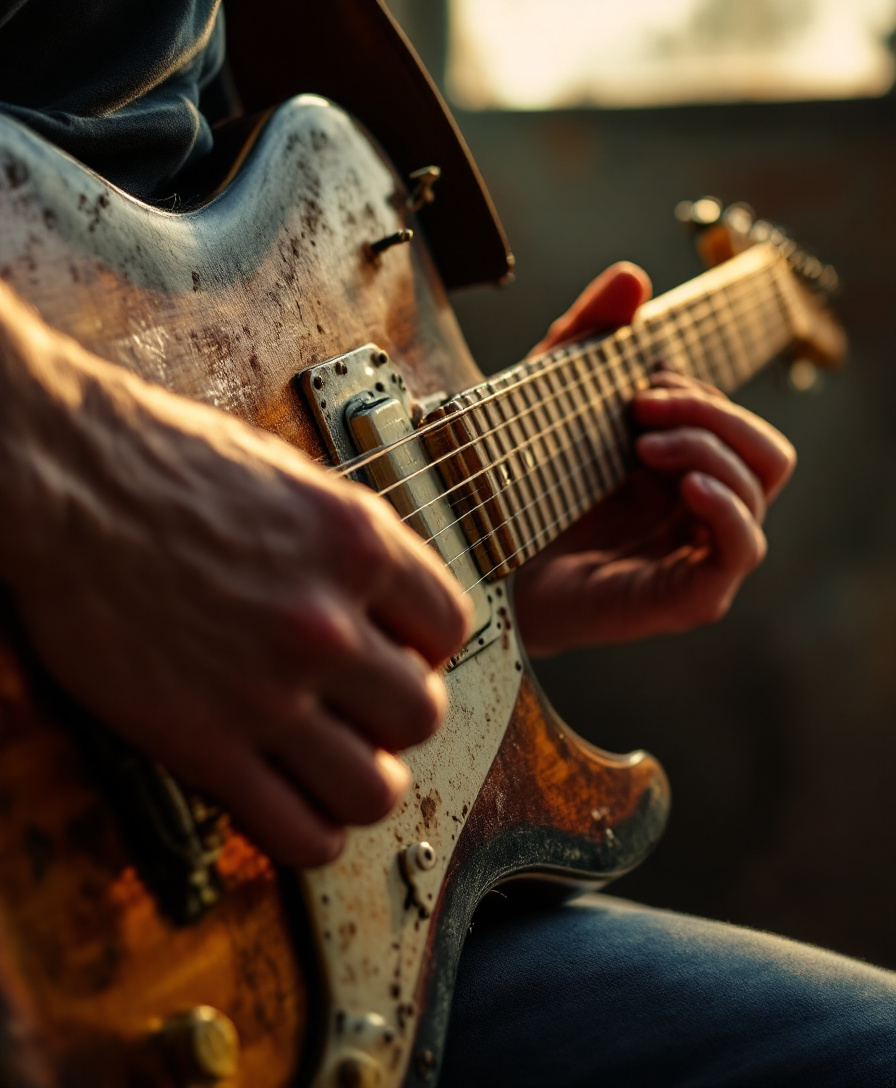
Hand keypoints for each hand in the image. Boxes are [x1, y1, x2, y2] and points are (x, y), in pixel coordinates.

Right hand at [0, 282, 471, 865]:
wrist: (65, 476)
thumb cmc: (167, 465)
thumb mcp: (293, 479)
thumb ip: (351, 547)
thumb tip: (389, 599)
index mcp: (357, 546)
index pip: (450, 628)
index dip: (428, 649)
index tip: (400, 655)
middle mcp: (326, 622)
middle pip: (422, 714)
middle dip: (398, 718)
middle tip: (364, 711)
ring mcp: (267, 689)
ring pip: (376, 788)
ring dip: (368, 784)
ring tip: (339, 767)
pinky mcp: (203, 743)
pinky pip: (297, 831)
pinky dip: (314, 837)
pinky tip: (299, 811)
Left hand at [513, 264, 795, 655]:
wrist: (474, 563)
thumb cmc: (511, 487)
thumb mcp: (546, 398)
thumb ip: (585, 335)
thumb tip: (635, 276)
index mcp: (681, 469)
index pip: (734, 424)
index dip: (699, 394)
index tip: (640, 383)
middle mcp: (698, 511)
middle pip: (766, 453)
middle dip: (714, 415)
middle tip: (642, 406)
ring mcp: (696, 553)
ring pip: (757, 492)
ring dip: (710, 450)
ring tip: (641, 445)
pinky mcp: (686, 597)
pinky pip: (741, 550)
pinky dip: (728, 510)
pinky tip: (688, 486)